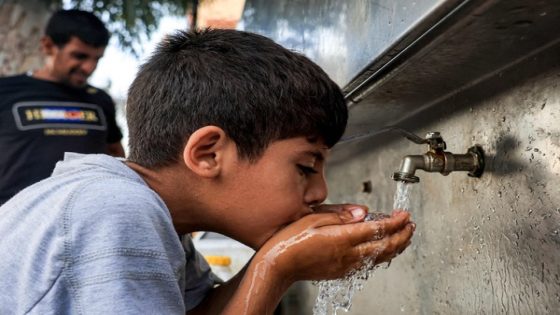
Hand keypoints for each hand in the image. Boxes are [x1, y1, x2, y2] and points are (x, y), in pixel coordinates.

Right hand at [255, 205, 414, 282]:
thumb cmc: (291, 240)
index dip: (395, 221)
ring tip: (404, 236)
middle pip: (385, 246)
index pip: (378, 229)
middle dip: (402, 235)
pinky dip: (382, 255)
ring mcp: (346, 265)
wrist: (279, 265)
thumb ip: (341, 215)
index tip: (404, 214)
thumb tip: (363, 212)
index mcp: (343, 238)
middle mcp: (349, 254)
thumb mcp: (314, 218)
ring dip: (396, 246)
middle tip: (410, 224)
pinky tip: (383, 250)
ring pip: (380, 257)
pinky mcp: (342, 271)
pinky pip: (369, 263)